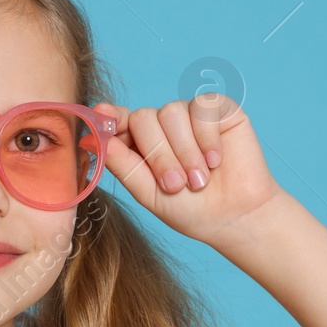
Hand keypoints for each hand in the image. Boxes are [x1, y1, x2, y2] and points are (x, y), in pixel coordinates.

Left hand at [95, 94, 282, 245]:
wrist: (236, 217)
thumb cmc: (192, 209)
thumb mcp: (148, 193)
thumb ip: (122, 164)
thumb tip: (91, 137)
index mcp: (140, 143)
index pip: (118, 120)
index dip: (110, 118)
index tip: (103, 116)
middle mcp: (162, 124)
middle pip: (144, 118)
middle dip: (158, 155)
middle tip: (176, 185)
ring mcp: (189, 115)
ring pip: (172, 112)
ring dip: (184, 151)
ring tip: (200, 180)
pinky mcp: (218, 109)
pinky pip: (202, 108)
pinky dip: (207, 137)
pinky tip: (216, 160)